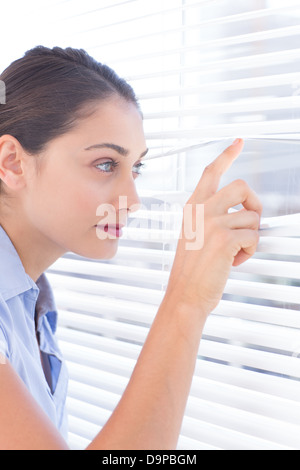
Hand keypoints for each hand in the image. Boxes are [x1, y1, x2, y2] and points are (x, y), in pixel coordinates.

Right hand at [167, 139, 262, 317]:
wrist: (184, 295)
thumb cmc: (191, 270)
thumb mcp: (192, 235)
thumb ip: (210, 218)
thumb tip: (243, 212)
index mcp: (192, 208)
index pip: (210, 173)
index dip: (226, 155)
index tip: (238, 141)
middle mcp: (201, 210)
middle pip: (242, 186)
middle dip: (254, 205)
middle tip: (249, 223)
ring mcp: (212, 223)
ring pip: (252, 218)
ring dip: (249, 239)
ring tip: (232, 254)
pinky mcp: (225, 238)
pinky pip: (254, 237)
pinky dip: (249, 252)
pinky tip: (233, 262)